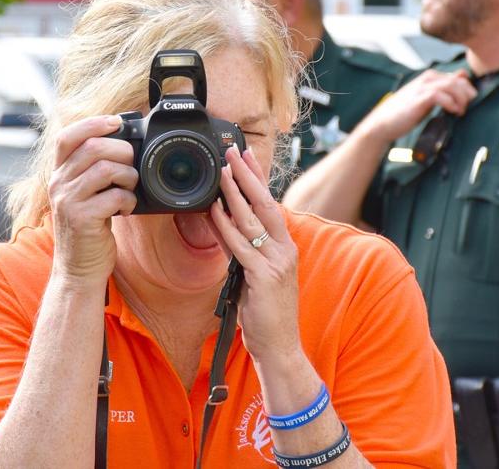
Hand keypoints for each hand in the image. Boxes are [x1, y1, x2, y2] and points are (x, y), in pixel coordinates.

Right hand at [48, 115, 137, 284]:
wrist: (78, 269)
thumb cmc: (88, 228)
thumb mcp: (84, 194)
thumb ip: (93, 170)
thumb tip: (124, 143)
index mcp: (59, 174)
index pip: (67, 136)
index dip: (92, 123)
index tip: (116, 122)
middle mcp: (58, 184)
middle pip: (92, 147)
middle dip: (122, 151)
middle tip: (132, 165)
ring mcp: (68, 201)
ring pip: (105, 168)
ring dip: (128, 176)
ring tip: (130, 188)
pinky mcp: (81, 219)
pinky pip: (114, 196)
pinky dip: (129, 200)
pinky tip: (127, 209)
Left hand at [209, 145, 300, 363]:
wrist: (280, 347)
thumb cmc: (267, 314)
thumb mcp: (259, 276)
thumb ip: (249, 252)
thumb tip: (229, 228)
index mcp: (285, 248)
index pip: (270, 204)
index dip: (258, 178)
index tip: (246, 156)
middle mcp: (284, 250)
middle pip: (265, 203)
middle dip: (247, 175)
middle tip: (233, 150)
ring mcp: (275, 263)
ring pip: (252, 219)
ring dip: (234, 192)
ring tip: (221, 170)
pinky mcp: (262, 277)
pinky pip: (239, 245)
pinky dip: (225, 225)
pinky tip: (214, 209)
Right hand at [361, 68, 475, 143]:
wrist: (384, 122)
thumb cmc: (406, 111)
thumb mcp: (427, 96)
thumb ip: (444, 87)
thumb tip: (463, 76)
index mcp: (430, 77)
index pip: (459, 77)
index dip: (468, 89)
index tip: (468, 103)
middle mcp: (427, 79)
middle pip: (458, 81)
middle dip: (467, 95)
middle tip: (466, 108)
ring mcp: (422, 88)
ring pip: (452, 86)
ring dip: (460, 100)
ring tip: (460, 111)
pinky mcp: (419, 99)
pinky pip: (440, 95)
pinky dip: (450, 103)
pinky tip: (452, 112)